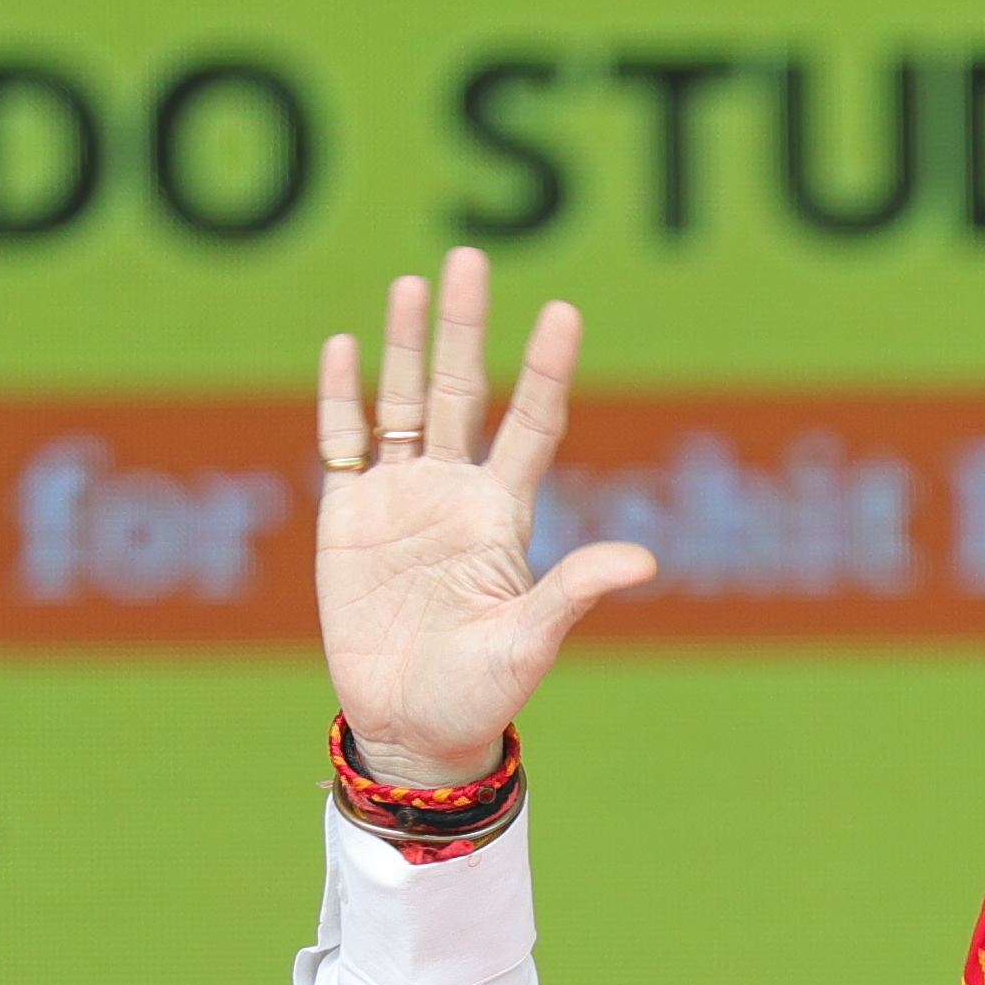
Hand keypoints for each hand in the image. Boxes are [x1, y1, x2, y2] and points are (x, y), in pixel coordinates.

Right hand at [310, 248, 655, 786]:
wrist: (411, 728)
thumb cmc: (481, 693)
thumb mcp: (530, 643)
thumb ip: (574, 592)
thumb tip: (644, 561)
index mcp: (503, 514)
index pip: (532, 423)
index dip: (547, 369)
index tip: (564, 312)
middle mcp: (454, 493)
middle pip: (463, 391)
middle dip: (466, 326)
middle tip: (470, 256)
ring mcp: (400, 500)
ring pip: (403, 402)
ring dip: (405, 345)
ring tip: (412, 283)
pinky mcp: (349, 521)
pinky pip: (343, 445)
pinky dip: (340, 398)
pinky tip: (343, 347)